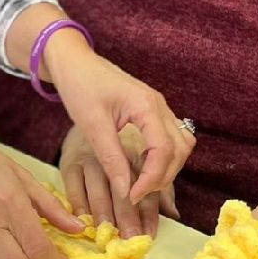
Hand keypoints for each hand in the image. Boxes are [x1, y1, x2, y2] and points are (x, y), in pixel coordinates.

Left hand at [49, 40, 193, 207]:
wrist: (75, 62)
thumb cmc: (80, 87)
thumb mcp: (92, 125)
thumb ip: (112, 159)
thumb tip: (125, 193)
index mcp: (146, 105)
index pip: (164, 150)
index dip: (152, 178)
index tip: (131, 196)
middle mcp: (159, 105)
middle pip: (180, 150)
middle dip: (162, 176)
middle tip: (136, 194)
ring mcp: (159, 107)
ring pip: (181, 144)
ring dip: (167, 167)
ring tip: (142, 183)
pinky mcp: (153, 111)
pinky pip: (172, 138)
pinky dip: (164, 157)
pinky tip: (144, 167)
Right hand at [59, 124, 178, 238]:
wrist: (86, 107)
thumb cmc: (120, 136)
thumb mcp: (144, 157)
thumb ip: (159, 184)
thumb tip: (174, 214)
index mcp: (137, 149)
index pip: (145, 185)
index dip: (148, 212)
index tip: (149, 235)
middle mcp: (114, 153)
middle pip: (123, 192)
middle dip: (128, 220)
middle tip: (132, 241)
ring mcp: (90, 157)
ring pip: (98, 192)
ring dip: (104, 217)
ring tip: (108, 237)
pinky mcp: (69, 161)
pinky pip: (74, 189)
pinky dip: (80, 207)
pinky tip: (86, 223)